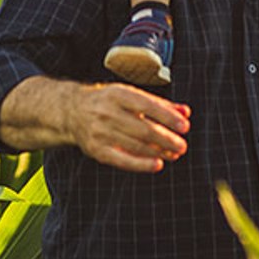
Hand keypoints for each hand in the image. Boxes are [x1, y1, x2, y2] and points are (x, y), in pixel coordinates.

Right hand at [69, 84, 191, 172]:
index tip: (185, 126)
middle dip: (166, 139)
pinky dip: (142, 164)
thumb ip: (159, 104)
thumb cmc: (108, 102)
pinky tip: (157, 164)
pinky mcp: (96, 150)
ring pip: (136, 145)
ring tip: (174, 154)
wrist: (72, 111)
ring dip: (159, 152)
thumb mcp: (131, 96)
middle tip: (182, 145)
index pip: (147, 106)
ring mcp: (100, 132)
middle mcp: (107, 112)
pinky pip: (122, 160)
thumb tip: (186, 112)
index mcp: (117, 94)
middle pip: (143, 129)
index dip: (168, 117)